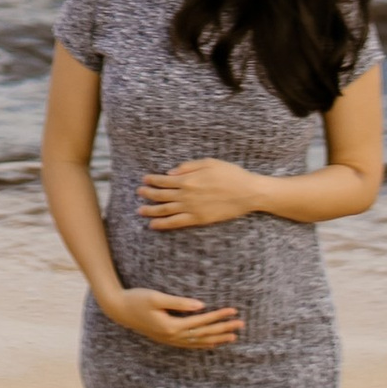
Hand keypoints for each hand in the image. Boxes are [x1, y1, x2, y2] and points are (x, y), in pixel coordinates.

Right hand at [108, 287, 241, 350]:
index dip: (218, 316)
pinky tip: (213, 343)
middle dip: (223, 328)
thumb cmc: (137, 299)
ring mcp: (170, 339)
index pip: (201, 321)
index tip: (234, 311)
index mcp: (171, 326)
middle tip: (241, 324)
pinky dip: (204, 344)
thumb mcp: (156, 297)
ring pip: (199, 342)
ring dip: (217, 338)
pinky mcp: (167, 338)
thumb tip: (201, 305)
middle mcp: (173, 336)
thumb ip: (179, 302)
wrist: (119, 310)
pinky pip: (190, 344)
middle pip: (204, 333)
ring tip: (233, 336)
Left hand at [138, 158, 262, 230]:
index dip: (152, 180)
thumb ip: (188, 166)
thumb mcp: (209, 162)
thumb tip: (171, 172)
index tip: (144, 179)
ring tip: (139, 210)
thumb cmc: (230, 174)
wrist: (247, 192)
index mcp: (189, 179)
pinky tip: (153, 224)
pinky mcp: (198, 219)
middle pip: (161, 195)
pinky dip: (163, 224)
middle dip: (148, 194)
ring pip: (165, 210)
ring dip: (150, 210)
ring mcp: (191, 208)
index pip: (164, 180)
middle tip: (139, 193)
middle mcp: (186, 194)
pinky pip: (176, 223)